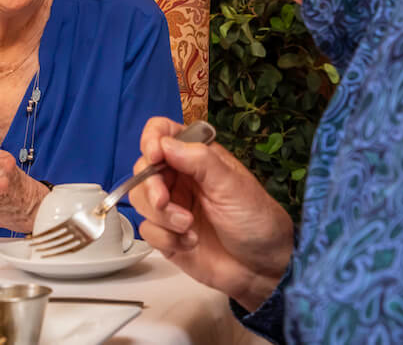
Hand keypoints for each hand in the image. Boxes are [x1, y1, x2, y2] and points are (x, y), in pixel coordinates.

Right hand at [128, 117, 293, 311]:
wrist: (262, 268)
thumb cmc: (256, 221)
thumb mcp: (232, 185)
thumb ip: (199, 161)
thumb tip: (165, 143)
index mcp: (197, 158)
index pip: (162, 133)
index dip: (151, 140)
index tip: (154, 157)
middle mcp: (180, 179)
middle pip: (143, 168)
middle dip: (151, 186)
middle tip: (164, 201)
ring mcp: (172, 207)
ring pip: (140, 199)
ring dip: (161, 215)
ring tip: (188, 226)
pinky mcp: (166, 235)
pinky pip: (147, 230)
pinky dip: (166, 238)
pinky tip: (190, 242)